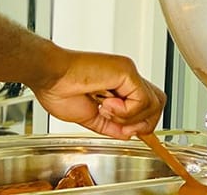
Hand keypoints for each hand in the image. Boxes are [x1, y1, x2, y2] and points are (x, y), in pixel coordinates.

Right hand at [31, 49, 166, 138]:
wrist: (48, 76)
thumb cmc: (57, 89)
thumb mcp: (88, 117)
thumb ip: (110, 126)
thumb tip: (127, 134)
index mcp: (115, 84)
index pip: (145, 103)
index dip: (141, 122)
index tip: (127, 132)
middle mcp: (124, 76)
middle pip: (158, 102)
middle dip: (145, 122)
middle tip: (123, 127)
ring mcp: (127, 72)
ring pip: (154, 103)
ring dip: (132, 118)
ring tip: (107, 112)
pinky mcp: (126, 71)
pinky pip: (142, 100)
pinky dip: (126, 111)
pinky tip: (106, 105)